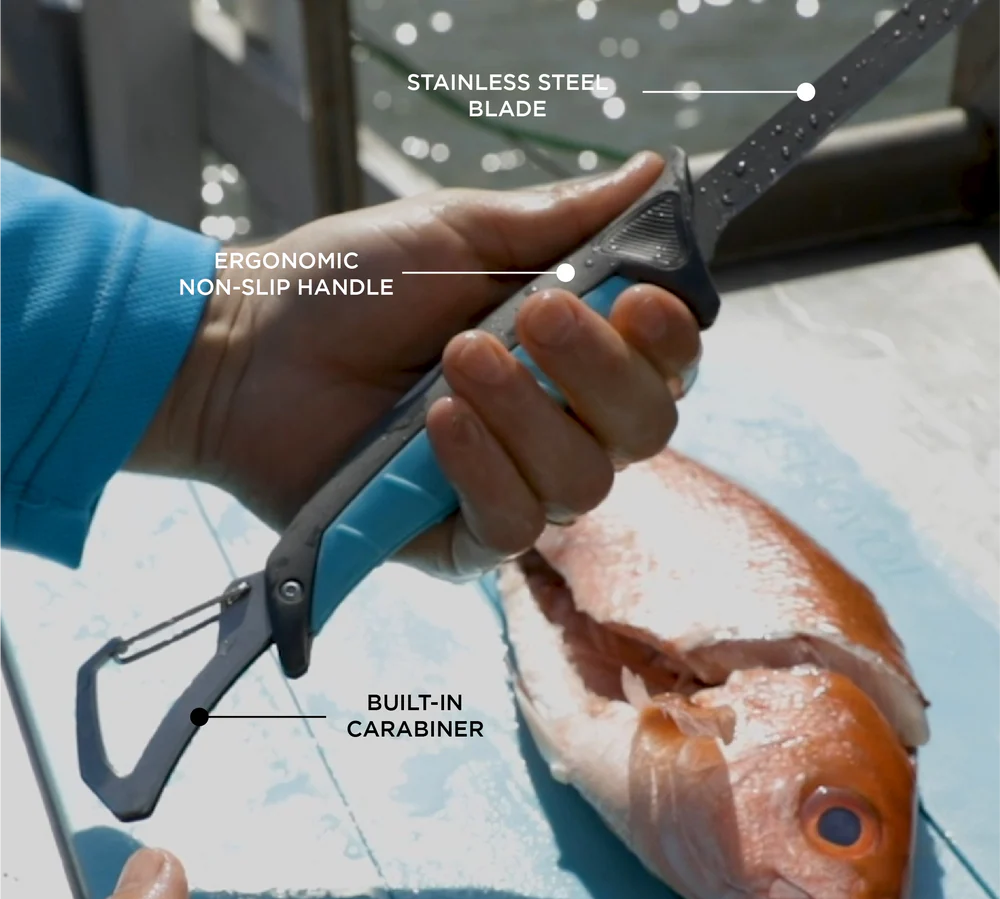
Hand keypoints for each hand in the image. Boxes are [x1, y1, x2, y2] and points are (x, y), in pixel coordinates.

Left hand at [133, 152, 700, 578]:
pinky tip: (437, 424)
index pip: (664, 367)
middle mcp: (557, 426)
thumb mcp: (459, 231)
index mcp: (570, 355)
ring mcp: (512, 485)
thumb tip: (654, 172)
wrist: (247, 346)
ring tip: (455, 361)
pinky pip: (514, 528)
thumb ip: (560, 218)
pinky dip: (485, 469)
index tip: (635, 298)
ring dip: (528, 414)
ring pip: (583, 481)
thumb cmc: (351, 283)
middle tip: (532, 314)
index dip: (668, 341)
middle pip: (644, 429)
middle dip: (599, 370)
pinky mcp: (460, 538)